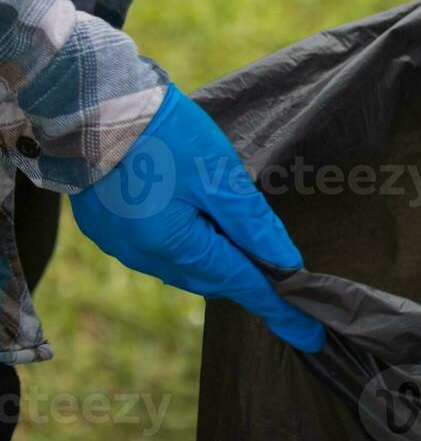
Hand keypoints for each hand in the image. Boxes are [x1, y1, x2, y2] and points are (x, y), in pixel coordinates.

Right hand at [71, 85, 323, 351]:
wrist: (91, 104)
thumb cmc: (163, 135)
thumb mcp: (220, 176)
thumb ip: (253, 225)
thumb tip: (286, 265)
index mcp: (172, 247)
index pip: (242, 284)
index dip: (279, 307)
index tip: (309, 336)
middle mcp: (142, 256)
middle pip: (212, 277)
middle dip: (248, 279)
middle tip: (286, 285)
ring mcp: (120, 244)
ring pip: (184, 264)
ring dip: (216, 259)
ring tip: (245, 247)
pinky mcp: (107, 227)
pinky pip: (158, 248)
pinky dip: (186, 243)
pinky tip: (199, 223)